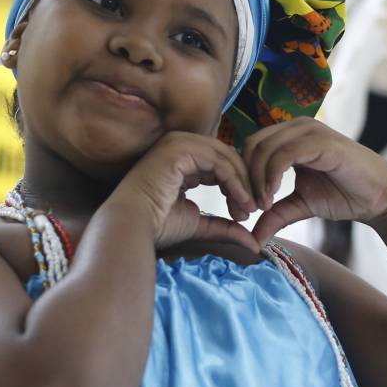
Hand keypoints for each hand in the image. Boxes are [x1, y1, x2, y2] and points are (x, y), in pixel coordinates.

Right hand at [108, 131, 258, 253]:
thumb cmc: (157, 226)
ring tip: (248, 207)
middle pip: (226, 156)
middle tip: (253, 208)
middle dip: (243, 183)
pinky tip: (241, 201)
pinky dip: (234, 182)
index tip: (245, 213)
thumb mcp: (200, 224)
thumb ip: (225, 226)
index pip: (219, 163)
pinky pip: (218, 162)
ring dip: (241, 183)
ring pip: (225, 157)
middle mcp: (180, 146)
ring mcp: (178, 144)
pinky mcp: (180, 149)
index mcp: (181, 160)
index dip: (236, 186)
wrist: (133, 225)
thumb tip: (253, 243)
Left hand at [241, 118, 386, 246]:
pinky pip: (283, 155)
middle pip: (252, 145)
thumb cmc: (344, 196)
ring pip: (264, 148)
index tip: (244, 207)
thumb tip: (252, 238)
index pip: (251, 146)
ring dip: (255, 180)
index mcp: (291, 135)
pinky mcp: (321, 141)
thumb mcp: (301, 205)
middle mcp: (298, 127)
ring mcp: (310, 131)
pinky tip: (271, 198)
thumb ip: (275, 215)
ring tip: (261, 207)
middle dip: (244, 178)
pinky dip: (270, 177)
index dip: (242, 175)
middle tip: (248, 209)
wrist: (380, 198)